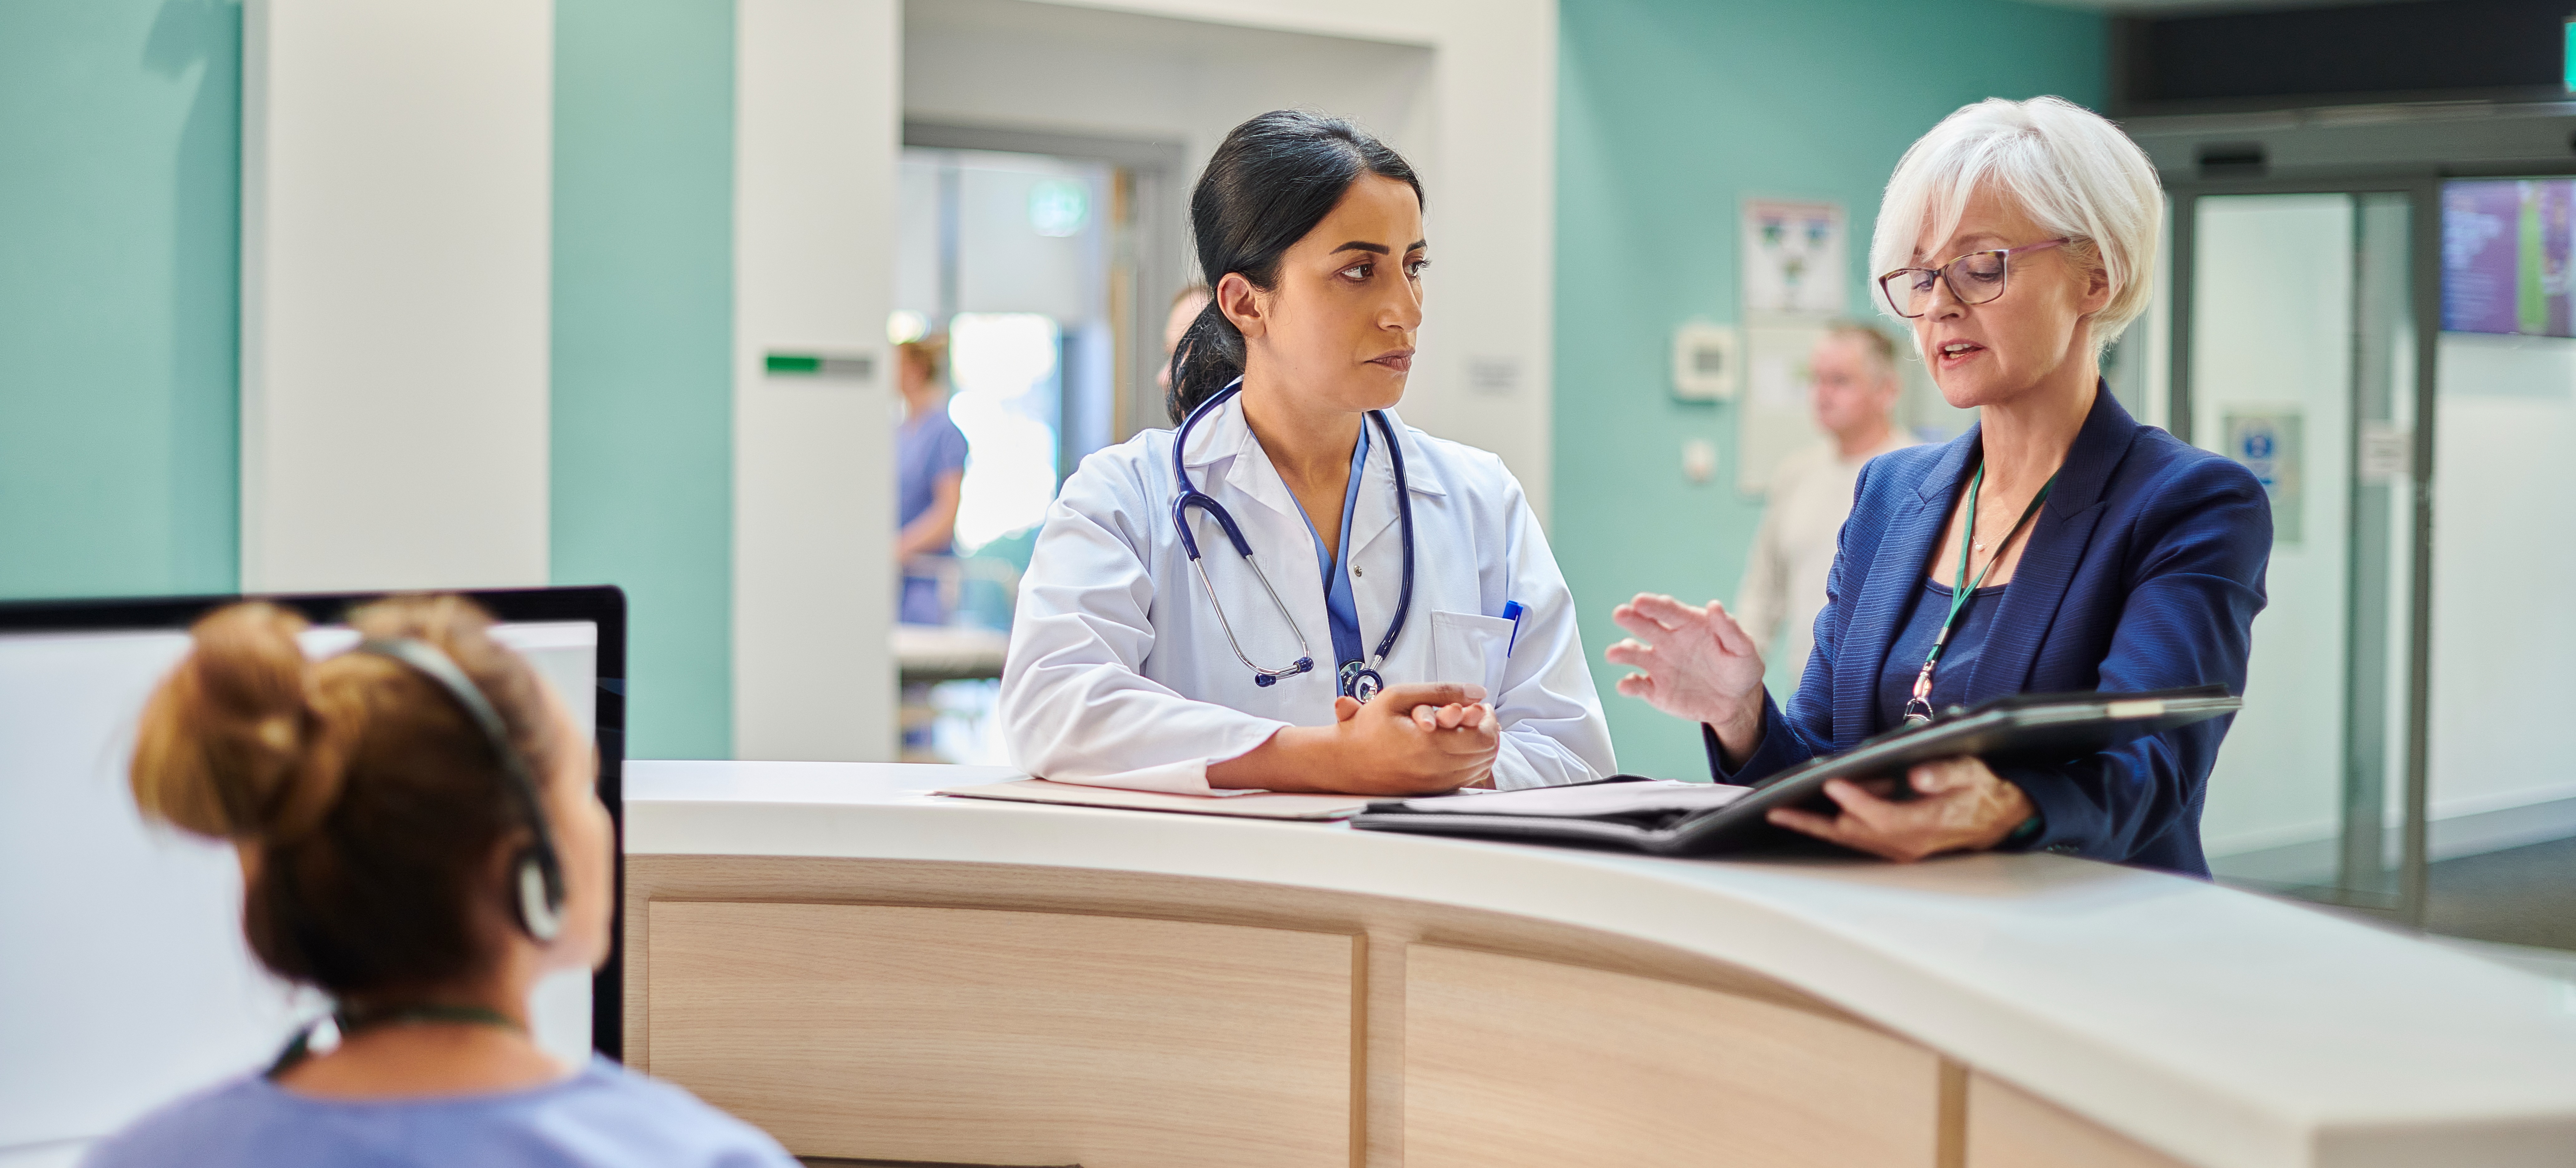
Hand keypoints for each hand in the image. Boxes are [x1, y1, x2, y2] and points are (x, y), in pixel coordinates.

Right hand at [1211, 682, 1498, 795]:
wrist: (1343, 762)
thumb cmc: (1367, 727)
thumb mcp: (1399, 696)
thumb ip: (1441, 690)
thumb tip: (1479, 691)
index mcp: (1431, 745)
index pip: (1484, 736)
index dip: (1489, 719)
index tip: (1480, 706)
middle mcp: (1437, 769)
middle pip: (1487, 752)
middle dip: (1489, 729)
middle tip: (1478, 714)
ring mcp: (1436, 783)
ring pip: (1480, 767)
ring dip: (1482, 746)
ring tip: (1469, 727)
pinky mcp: (1433, 791)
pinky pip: (1467, 778)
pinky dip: (1472, 761)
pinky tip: (1461, 746)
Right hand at [1605, 594, 1765, 760]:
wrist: (1736, 701)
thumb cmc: (1739, 668)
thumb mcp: (1743, 649)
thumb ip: (1729, 629)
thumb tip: (1714, 605)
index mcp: (1688, 625)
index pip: (1668, 610)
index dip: (1654, 605)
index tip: (1640, 601)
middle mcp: (1667, 641)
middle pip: (1645, 626)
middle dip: (1631, 619)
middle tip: (1620, 614)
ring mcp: (1658, 665)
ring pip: (1634, 654)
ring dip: (1623, 652)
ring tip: (1614, 654)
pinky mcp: (1654, 689)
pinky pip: (1637, 686)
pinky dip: (1628, 685)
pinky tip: (1626, 686)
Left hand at [1765, 755, 2034, 862]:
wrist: (1997, 816)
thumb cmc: (1981, 790)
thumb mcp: (1972, 772)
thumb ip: (1946, 774)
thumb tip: (1917, 776)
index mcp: (1928, 825)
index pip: (1885, 817)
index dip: (1858, 801)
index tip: (1834, 783)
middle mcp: (1907, 843)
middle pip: (1853, 833)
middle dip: (1816, 821)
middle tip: (1778, 808)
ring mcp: (1898, 848)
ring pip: (1848, 839)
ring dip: (1813, 827)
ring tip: (1778, 813)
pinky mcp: (1892, 845)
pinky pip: (1853, 839)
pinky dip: (1827, 828)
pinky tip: (1804, 818)